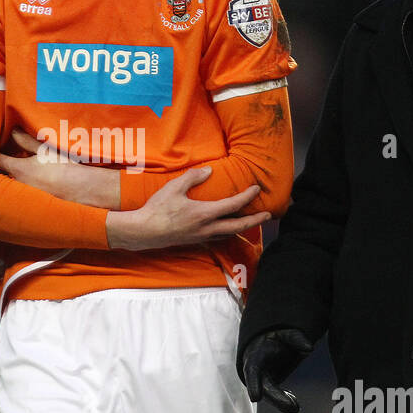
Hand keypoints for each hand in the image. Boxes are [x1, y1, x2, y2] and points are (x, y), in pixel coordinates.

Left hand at [0, 130, 120, 209]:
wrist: (82, 190)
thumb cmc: (64, 168)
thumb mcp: (45, 150)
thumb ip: (26, 141)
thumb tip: (13, 131)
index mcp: (18, 169)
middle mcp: (17, 185)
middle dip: (0, 168)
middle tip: (6, 158)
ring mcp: (23, 198)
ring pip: (9, 186)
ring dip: (10, 179)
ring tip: (21, 171)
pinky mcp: (30, 207)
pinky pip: (19, 196)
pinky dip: (20, 190)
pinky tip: (32, 184)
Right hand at [105, 168, 269, 250]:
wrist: (145, 231)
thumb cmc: (157, 209)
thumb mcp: (174, 188)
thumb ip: (192, 178)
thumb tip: (209, 171)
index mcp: (204, 214)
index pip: (233, 205)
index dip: (247, 197)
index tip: (256, 189)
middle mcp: (207, 228)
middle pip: (239, 225)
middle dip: (255, 220)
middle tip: (268, 214)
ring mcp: (202, 237)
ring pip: (229, 233)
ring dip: (243, 227)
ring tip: (251, 221)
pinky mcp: (195, 241)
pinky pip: (218, 238)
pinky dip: (228, 232)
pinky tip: (227, 228)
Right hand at [239, 328, 311, 412]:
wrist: (266, 344)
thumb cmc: (275, 338)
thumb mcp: (284, 334)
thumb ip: (295, 338)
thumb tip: (310, 348)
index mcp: (255, 357)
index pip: (252, 371)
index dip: (253, 385)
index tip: (255, 398)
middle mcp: (256, 372)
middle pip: (264, 387)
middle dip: (275, 398)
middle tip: (291, 408)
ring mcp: (262, 381)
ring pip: (270, 395)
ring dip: (282, 403)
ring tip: (295, 408)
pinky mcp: (269, 387)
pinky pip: (277, 396)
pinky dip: (286, 401)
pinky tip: (295, 406)